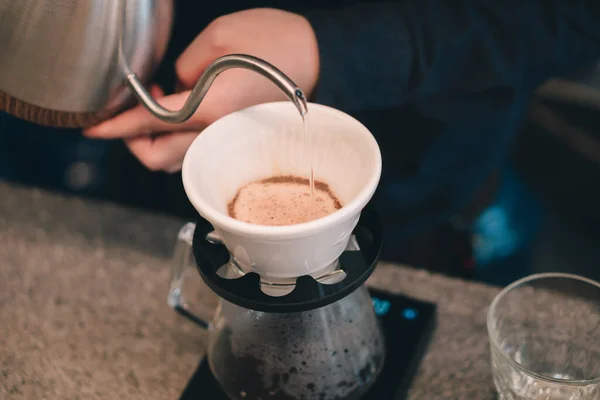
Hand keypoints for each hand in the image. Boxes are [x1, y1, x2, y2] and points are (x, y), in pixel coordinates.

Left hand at [83, 8, 319, 172]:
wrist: (321, 60)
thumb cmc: (276, 43)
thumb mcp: (221, 37)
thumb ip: (187, 67)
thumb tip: (179, 86)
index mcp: (210, 107)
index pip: (149, 124)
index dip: (116, 127)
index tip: (94, 127)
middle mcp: (219, 134)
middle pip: (158, 158)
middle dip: (133, 142)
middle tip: (124, 119)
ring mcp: (230, 142)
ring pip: (177, 162)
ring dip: (156, 144)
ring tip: (153, 114)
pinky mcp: (239, 141)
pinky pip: (198, 153)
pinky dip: (179, 143)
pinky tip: (180, 119)